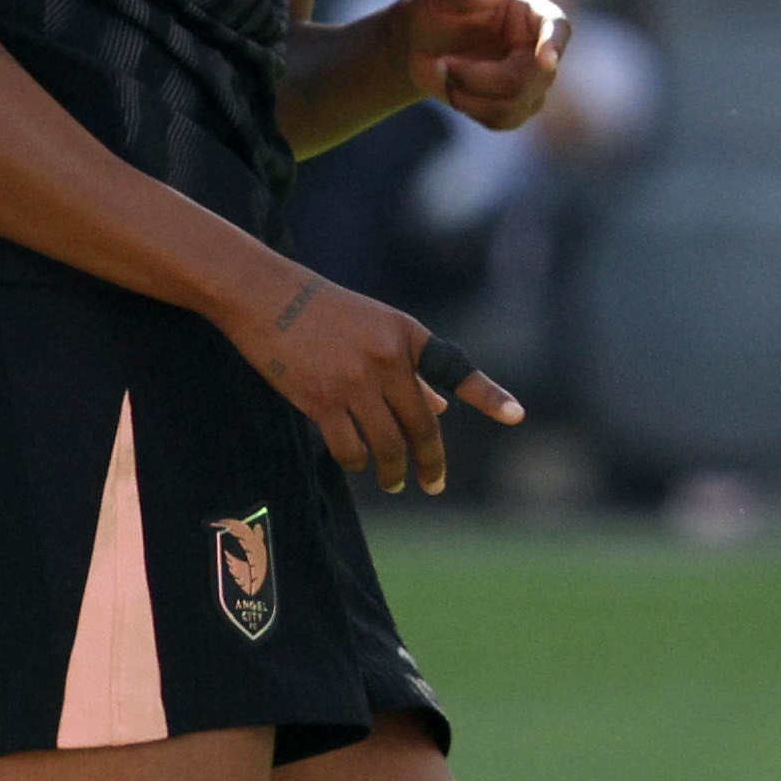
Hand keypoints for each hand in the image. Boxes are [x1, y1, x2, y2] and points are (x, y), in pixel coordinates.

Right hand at [233, 262, 520, 494]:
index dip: (488, 395)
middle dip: (430, 462)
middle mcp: (387, 358)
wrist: (265, 295)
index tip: (516, 416)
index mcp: (405, 335)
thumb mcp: (374, 327)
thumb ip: (409, 368)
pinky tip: (356, 463)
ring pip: (387, 444)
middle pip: (421, 425)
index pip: (454, 369)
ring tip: (394, 483)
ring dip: (393, 471)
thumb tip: (440, 408)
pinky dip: (355, 461)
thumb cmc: (321, 310)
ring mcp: (354, 381)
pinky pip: (348, 447)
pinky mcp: (321, 399)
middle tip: (433, 484)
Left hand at [396, 0, 565, 130]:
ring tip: (443, 70)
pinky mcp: (515, 107)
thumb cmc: (440, 10)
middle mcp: (539, 49)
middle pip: (534, 78)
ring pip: (515, 104)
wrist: (422, 43)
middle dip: (481, 76)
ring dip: (470, 93)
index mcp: (533, 13)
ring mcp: (532, 82)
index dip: (555, 44)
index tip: (546, 59)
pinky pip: (502, 120)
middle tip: (443, 63)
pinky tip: (453, 89)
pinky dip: (469, 107)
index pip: (558, 28)